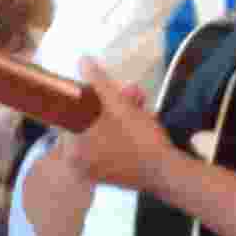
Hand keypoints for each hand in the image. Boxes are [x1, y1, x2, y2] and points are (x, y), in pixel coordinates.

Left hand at [69, 58, 166, 190]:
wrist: (167, 174)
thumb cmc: (141, 140)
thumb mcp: (121, 106)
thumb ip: (99, 83)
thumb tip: (82, 60)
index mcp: (72, 146)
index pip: (68, 112)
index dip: (86, 94)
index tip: (104, 87)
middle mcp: (76, 161)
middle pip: (86, 121)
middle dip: (108, 102)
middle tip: (130, 92)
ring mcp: (91, 170)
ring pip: (98, 132)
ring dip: (118, 114)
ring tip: (140, 101)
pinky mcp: (106, 174)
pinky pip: (106, 146)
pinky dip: (118, 132)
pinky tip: (138, 118)